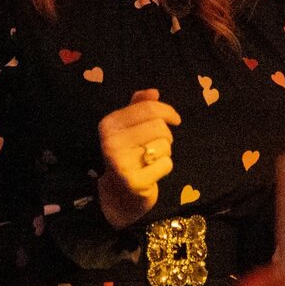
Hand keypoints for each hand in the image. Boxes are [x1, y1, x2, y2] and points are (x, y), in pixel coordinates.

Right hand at [97, 89, 180, 228]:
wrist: (118, 192)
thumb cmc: (127, 153)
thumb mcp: (128, 127)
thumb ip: (139, 106)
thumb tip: (153, 92)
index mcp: (109, 123)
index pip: (148, 108)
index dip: (168, 111)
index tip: (175, 119)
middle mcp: (111, 141)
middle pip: (159, 126)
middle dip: (166, 135)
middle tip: (158, 144)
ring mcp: (121, 162)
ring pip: (164, 145)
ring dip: (165, 152)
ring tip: (152, 158)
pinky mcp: (134, 181)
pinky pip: (166, 164)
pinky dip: (165, 167)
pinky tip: (153, 171)